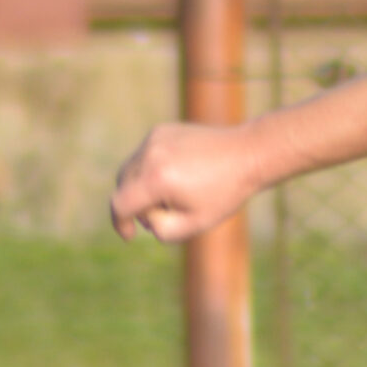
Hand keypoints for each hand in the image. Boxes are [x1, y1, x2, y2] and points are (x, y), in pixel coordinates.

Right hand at [109, 122, 257, 243]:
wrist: (248, 154)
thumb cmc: (225, 193)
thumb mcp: (196, 223)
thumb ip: (162, 230)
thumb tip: (142, 218)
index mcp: (157, 179)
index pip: (120, 204)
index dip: (119, 223)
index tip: (129, 236)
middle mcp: (150, 155)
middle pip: (124, 187)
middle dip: (139, 205)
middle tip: (169, 212)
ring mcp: (154, 139)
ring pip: (130, 170)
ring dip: (143, 187)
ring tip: (176, 193)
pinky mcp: (160, 131)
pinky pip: (143, 156)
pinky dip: (151, 169)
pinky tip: (179, 174)